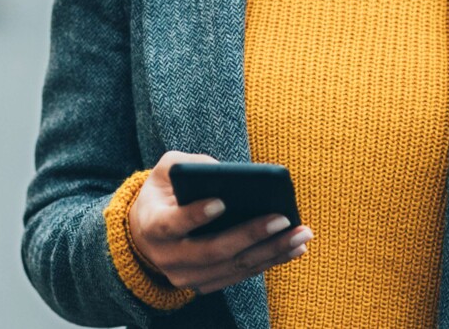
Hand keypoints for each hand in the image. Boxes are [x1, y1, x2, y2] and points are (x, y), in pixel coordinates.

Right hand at [128, 150, 312, 293]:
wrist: (148, 232)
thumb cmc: (164, 192)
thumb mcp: (166, 170)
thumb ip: (189, 164)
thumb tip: (226, 172)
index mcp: (152, 224)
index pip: (172, 223)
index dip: (195, 215)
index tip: (222, 202)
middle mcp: (167, 257)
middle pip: (212, 251)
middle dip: (250, 235)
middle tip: (281, 218)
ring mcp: (186, 276)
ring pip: (233, 267)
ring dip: (270, 252)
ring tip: (300, 234)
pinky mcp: (205, 284)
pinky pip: (241, 275)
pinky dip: (270, 261)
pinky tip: (294, 247)